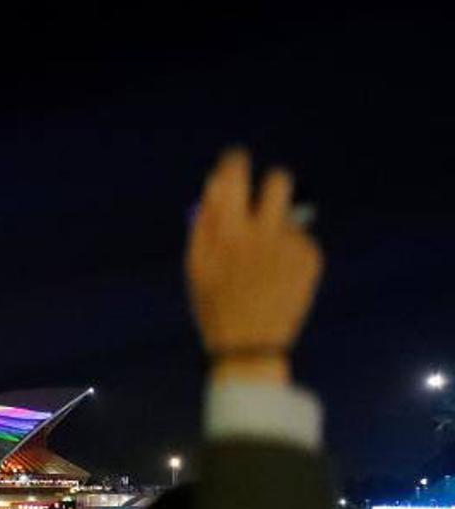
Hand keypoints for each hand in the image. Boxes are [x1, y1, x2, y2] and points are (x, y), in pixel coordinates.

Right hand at [186, 148, 321, 383]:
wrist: (250, 345)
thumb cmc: (216, 305)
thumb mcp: (197, 266)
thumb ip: (204, 223)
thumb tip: (213, 185)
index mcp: (229, 232)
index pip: (234, 179)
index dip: (234, 164)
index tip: (235, 162)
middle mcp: (262, 232)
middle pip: (278, 182)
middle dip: (271, 185)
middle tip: (264, 201)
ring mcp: (290, 244)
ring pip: (287, 217)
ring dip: (276, 230)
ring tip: (266, 262)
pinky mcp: (310, 258)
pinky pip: (299, 241)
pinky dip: (288, 254)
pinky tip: (278, 279)